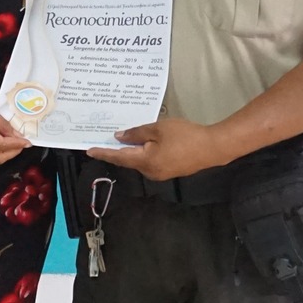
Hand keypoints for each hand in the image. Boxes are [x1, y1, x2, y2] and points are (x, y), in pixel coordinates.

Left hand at [86, 118, 227, 180]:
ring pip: (140, 161)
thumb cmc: (185, 136)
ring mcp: (160, 174)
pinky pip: (150, 162)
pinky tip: (143, 144)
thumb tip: (120, 137)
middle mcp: (150, 172)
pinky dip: (143, 153)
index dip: (103, 152)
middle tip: (104, 140)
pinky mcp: (169, 171)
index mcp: (145, 162)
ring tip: (122, 139)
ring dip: (131, 151)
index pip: (118, 157)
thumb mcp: (158, 129)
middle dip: (117, 151)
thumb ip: (137, 133)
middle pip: (128, 160)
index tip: (89, 150)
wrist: (212, 147)